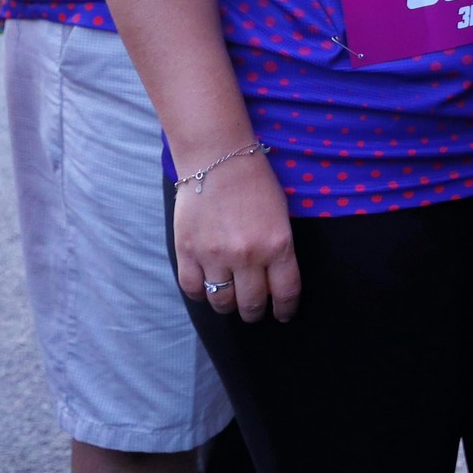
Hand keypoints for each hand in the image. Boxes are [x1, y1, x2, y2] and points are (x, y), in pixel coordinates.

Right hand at [173, 149, 300, 322]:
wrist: (218, 158)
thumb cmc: (255, 183)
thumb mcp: (281, 216)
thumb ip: (279, 250)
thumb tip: (274, 282)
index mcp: (277, 245)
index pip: (285, 293)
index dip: (285, 309)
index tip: (283, 314)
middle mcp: (247, 256)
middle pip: (252, 304)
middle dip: (255, 312)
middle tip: (254, 310)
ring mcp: (214, 256)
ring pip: (221, 302)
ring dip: (228, 306)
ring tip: (230, 301)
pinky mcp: (187, 252)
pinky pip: (193, 289)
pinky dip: (201, 295)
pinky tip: (207, 290)